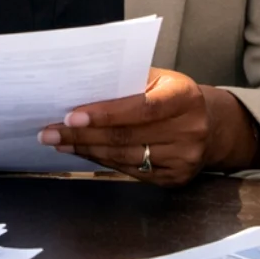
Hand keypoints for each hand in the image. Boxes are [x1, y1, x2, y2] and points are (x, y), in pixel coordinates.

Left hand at [39, 68, 256, 185]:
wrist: (210, 126)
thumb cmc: (173, 96)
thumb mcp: (160, 79)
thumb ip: (128, 83)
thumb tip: (80, 89)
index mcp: (185, 96)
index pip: (141, 108)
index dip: (105, 114)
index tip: (71, 116)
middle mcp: (190, 130)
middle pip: (126, 136)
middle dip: (82, 134)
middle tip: (49, 131)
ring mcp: (184, 158)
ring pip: (124, 157)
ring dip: (86, 150)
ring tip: (58, 141)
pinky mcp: (175, 178)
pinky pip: (130, 171)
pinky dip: (102, 162)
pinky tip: (83, 152)